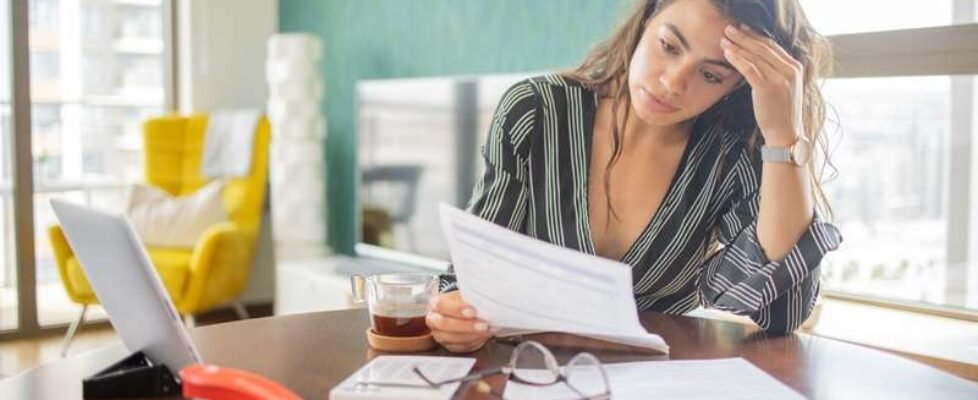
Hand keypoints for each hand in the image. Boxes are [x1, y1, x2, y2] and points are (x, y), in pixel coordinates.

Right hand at [426, 291, 491, 352]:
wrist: (463, 310)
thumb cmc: (464, 301)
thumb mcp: (465, 295)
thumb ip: (470, 300)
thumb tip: (484, 305)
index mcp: (436, 303)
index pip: (441, 305)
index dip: (457, 309)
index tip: (473, 311)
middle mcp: (434, 320)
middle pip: (444, 324)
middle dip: (466, 326)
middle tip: (483, 325)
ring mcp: (440, 335)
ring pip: (452, 338)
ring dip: (472, 336)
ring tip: (487, 331)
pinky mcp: (449, 345)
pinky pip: (461, 347)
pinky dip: (475, 342)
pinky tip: (484, 336)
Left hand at [720, 23, 802, 146]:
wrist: (786, 133)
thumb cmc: (781, 112)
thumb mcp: (785, 86)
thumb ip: (777, 71)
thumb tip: (759, 58)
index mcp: (795, 67)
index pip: (772, 46)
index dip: (755, 36)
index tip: (743, 30)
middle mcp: (789, 69)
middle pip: (763, 47)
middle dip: (744, 37)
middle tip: (729, 30)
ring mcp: (779, 78)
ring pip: (755, 56)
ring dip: (737, 46)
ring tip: (724, 39)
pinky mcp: (767, 87)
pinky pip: (749, 68)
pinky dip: (737, 59)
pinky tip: (727, 53)